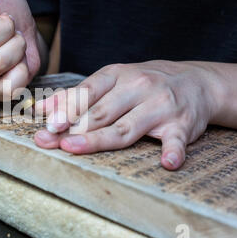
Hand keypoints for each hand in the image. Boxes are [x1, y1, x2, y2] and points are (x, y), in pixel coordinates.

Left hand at [34, 60, 223, 169]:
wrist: (196, 81)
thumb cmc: (142, 83)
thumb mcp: (111, 80)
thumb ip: (76, 95)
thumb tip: (40, 108)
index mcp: (117, 75)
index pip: (88, 92)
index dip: (68, 108)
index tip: (50, 124)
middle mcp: (138, 87)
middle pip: (102, 112)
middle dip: (76, 128)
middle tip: (55, 142)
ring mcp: (161, 106)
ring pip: (127, 127)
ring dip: (102, 139)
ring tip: (76, 148)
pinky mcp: (182, 124)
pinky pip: (177, 139)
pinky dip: (174, 150)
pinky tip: (168, 162)